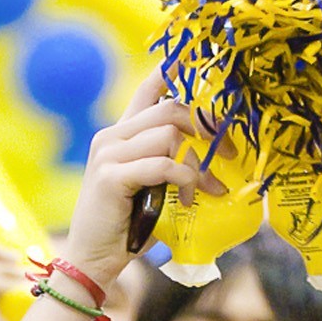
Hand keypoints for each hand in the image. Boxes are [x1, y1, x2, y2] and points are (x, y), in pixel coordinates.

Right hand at [62, 75, 222, 293]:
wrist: (93, 259)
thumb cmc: (127, 226)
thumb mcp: (151, 188)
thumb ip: (168, 164)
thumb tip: (211, 156)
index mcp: (120, 135)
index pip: (147, 91)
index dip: (171, 72)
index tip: (195, 62)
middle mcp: (111, 137)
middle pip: (169, 109)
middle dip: (205, 127)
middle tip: (228, 154)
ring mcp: (108, 153)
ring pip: (167, 134)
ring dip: (197, 164)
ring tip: (209, 190)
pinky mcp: (111, 176)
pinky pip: (161, 164)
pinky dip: (183, 179)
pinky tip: (189, 199)